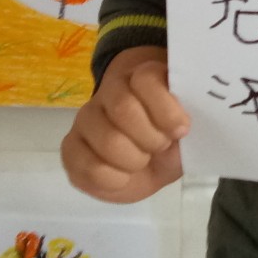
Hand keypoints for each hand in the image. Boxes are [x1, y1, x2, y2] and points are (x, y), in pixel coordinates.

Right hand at [61, 46, 186, 202]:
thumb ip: (186, 120)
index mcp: (140, 78)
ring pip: (108, 139)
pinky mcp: (71, 148)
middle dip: (152, 138)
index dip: (167, 110)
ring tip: (142, 161)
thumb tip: (181, 126)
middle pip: (124, 109)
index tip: (182, 130)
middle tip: (160, 146)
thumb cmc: (170, 138)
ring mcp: (86, 120)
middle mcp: (108, 94)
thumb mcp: (186, 128)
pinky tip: (123, 177)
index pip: (146, 79)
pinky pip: (88, 166)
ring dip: (134, 160)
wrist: (148, 162)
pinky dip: (114, 179)